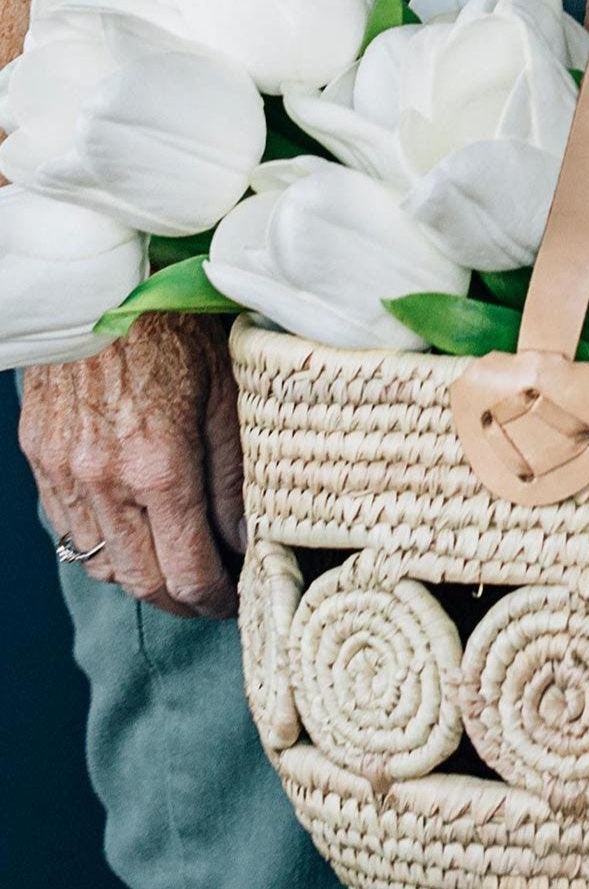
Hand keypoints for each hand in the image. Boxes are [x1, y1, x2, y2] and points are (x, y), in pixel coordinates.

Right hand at [19, 313, 243, 617]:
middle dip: (182, 603)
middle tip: (213, 599)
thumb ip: (236, 477)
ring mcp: (64, 473)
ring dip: (142, 578)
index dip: (217, 600)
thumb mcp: (229, 395)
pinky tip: (136, 532)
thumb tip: (247, 539)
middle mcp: (104, 482)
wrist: (101, 286)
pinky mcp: (40, 458)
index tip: (238, 599)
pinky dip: (104, 545)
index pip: (188, 572)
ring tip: (179, 568)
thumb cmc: (178, 331)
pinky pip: (69, 528)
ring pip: (100, 565)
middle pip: (142, 584)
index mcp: (160, 469)